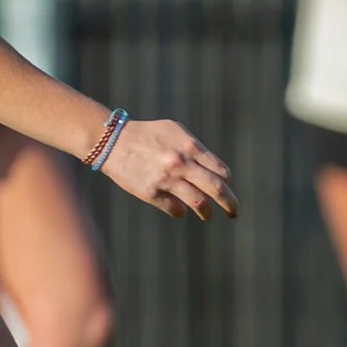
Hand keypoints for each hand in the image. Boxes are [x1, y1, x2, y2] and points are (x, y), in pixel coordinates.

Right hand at [97, 119, 235, 219]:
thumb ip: (196, 148)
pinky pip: (174, 209)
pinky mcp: (151, 193)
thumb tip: (215, 171)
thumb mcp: (175, 130)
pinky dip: (181, 211)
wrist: (112, 142)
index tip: (226, 186)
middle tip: (234, 212)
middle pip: (216, 189)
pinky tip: (181, 210)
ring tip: (208, 215)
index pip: (221, 171)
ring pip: (198, 203)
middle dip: (230, 203)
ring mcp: (166, 180)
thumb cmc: (148, 134)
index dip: (226, 181)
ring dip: (207, 212)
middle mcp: (181, 163)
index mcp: (190, 147)